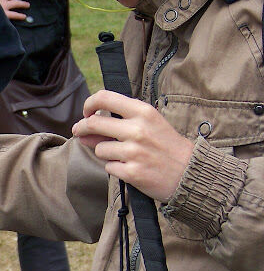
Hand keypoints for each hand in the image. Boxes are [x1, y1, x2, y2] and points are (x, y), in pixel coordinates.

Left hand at [71, 90, 194, 200]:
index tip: (87, 113)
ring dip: (104, 153)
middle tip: (80, 132)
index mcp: (142, 112)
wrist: (190, 172)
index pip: (104, 98)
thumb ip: (117, 124)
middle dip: (82, 128)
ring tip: (123, 155)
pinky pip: (108, 167)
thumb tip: (83, 131)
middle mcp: (137, 129)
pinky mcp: (131, 172)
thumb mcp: (148, 125)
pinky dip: (115, 168)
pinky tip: (130, 167)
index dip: (89, 105)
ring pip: (99, 149)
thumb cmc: (167, 146)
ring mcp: (134, 151)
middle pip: (93, 123)